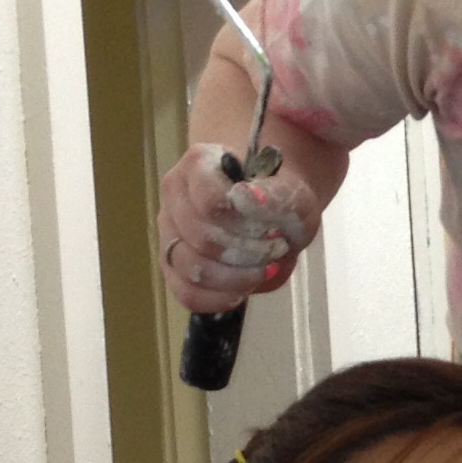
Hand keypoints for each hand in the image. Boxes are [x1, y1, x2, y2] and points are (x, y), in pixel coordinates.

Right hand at [157, 141, 321, 313]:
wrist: (271, 208)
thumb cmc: (278, 198)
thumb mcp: (293, 194)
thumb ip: (275, 194)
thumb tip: (246, 197)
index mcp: (199, 163)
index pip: (211, 203)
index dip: (245, 226)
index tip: (273, 230)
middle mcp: (174, 194)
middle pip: (201, 239)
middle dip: (247, 254)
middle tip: (275, 250)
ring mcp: (169, 229)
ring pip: (188, 268)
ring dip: (234, 278)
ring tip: (261, 270)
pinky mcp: (173, 263)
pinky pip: (185, 292)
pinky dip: (218, 298)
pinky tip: (242, 291)